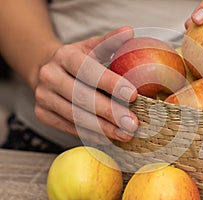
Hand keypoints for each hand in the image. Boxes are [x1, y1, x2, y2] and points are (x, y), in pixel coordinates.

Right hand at [34, 26, 138, 144]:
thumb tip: (129, 31)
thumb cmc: (76, 60)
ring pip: (75, 116)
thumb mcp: (90, 47)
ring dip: (102, 128)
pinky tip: (109, 138)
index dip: (110, 83)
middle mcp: (50, 76)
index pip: (88, 71)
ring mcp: (43, 97)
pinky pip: (69, 127)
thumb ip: (109, 42)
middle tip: (132, 123)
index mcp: (64, 56)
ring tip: (125, 134)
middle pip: (82, 98)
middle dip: (109, 112)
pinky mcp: (43, 114)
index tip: (133, 95)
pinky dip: (91, 134)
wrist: (46, 70)